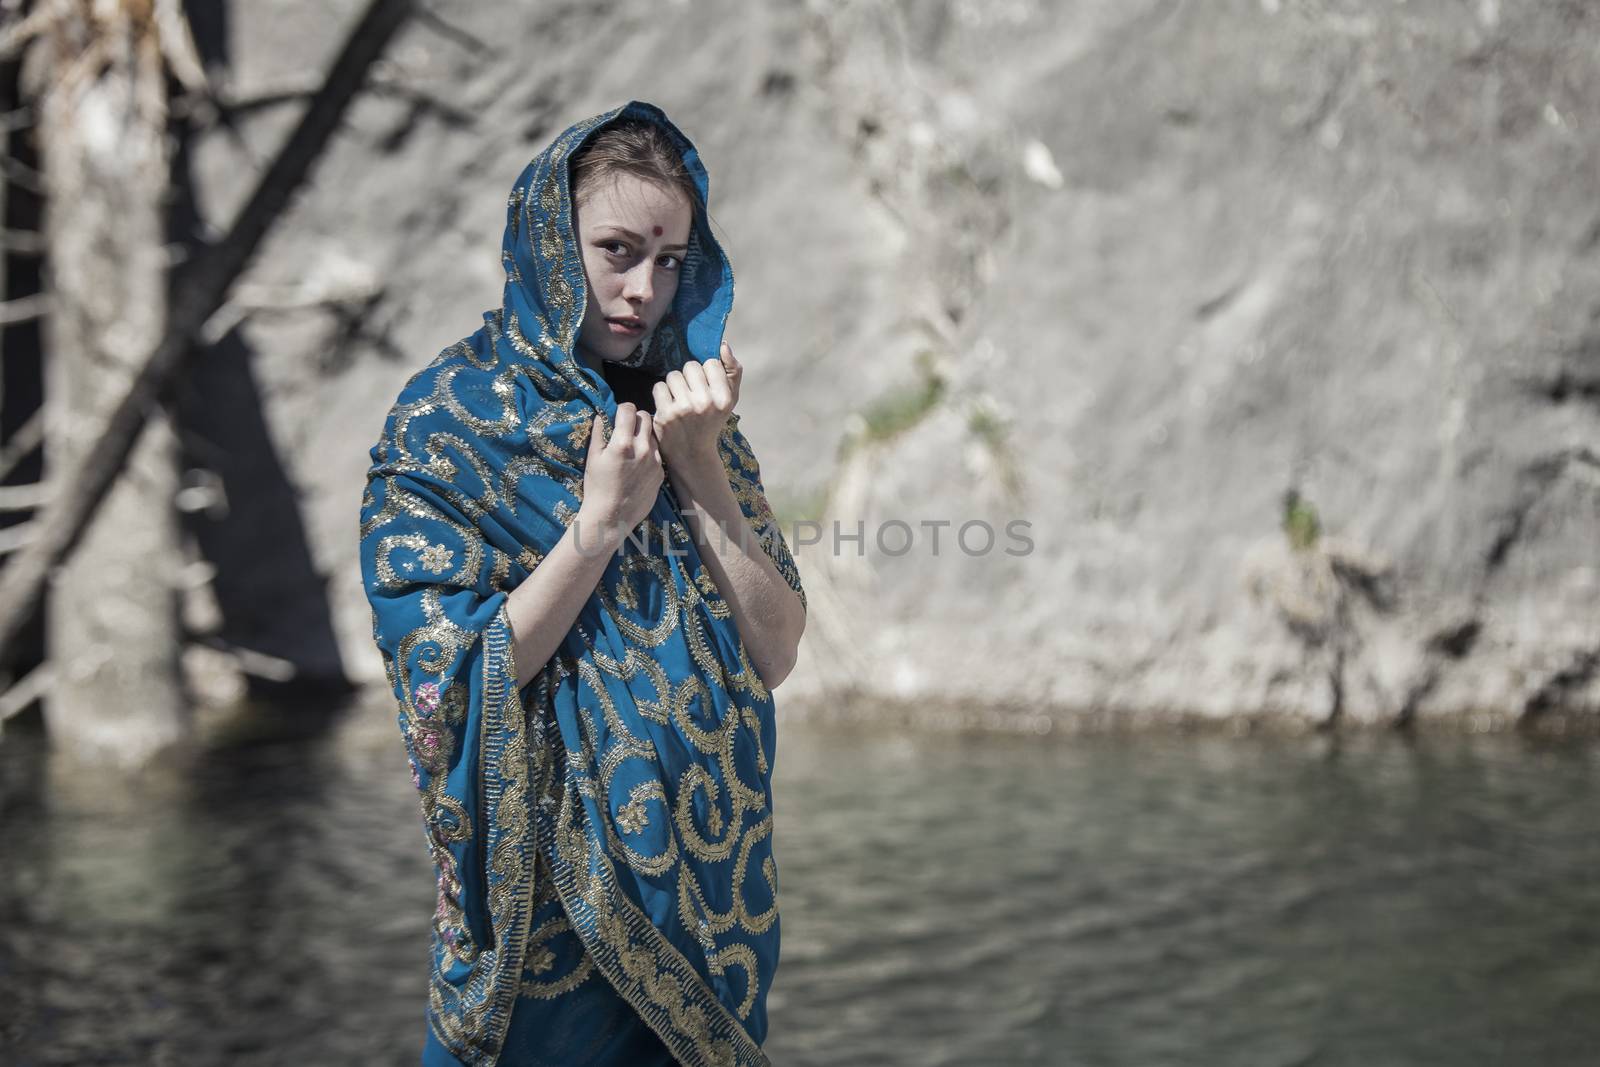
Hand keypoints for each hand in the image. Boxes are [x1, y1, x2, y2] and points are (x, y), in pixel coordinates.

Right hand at [577, 403, 662, 540]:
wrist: (611, 518)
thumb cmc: (597, 487)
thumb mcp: (593, 458)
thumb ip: (599, 433)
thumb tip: (601, 415)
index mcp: (623, 443)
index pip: (630, 409)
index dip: (622, 409)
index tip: (619, 415)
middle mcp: (642, 449)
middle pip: (646, 417)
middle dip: (636, 418)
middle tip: (627, 428)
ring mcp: (654, 461)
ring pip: (654, 435)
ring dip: (644, 436)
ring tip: (633, 447)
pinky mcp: (661, 473)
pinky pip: (657, 454)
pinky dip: (649, 453)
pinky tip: (638, 465)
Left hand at [651, 341, 740, 467]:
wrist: (693, 454)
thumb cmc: (712, 420)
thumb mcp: (730, 400)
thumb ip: (732, 371)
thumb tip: (723, 345)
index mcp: (723, 398)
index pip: (710, 363)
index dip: (706, 373)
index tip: (706, 388)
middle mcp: (705, 403)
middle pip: (690, 366)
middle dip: (689, 377)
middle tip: (691, 394)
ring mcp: (683, 409)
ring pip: (673, 375)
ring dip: (674, 385)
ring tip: (680, 401)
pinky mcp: (665, 415)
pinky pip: (659, 387)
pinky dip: (662, 395)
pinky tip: (668, 407)